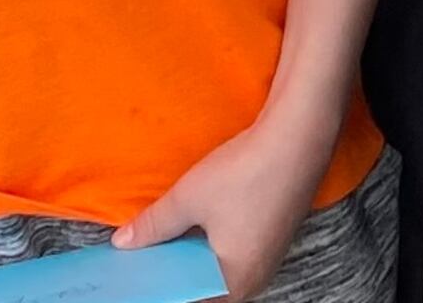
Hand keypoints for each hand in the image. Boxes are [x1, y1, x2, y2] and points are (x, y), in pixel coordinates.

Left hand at [118, 110, 335, 296]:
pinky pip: (231, 248)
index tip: (132, 274)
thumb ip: (153, 226)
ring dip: (188, 250)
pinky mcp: (272, 235)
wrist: (299, 136)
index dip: (157, 283)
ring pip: (216, 264)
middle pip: (201, 282)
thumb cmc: (246, 174)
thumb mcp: (188, 199)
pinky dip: (208, 239)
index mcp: (234, 283)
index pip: (186, 295)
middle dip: (170, 266)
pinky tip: (191, 220)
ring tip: (158, 235)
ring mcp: (265, 257)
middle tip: (138, 252)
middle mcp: (253, 279)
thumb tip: (123, 242)